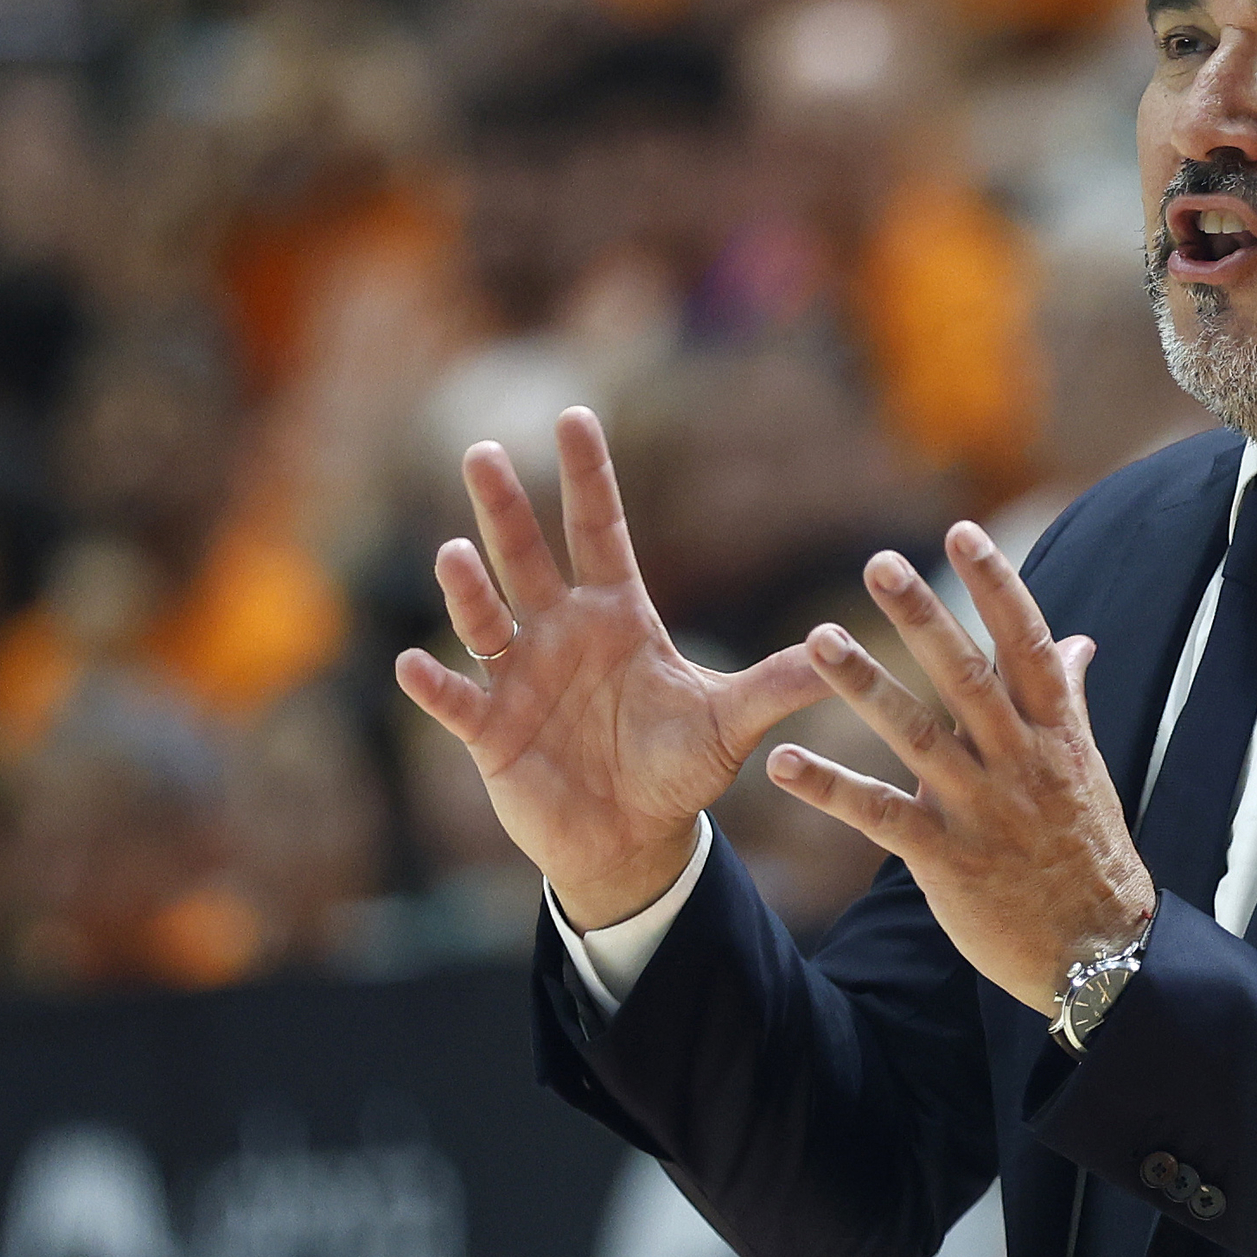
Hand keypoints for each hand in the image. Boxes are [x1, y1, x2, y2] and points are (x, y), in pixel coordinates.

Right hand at [395, 409, 825, 927]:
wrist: (633, 840)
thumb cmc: (676, 768)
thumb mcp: (733, 722)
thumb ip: (779, 683)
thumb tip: (841, 644)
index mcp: (615, 616)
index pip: (597, 530)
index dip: (587, 477)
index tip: (575, 416)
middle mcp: (559, 632)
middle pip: (528, 557)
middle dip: (505, 507)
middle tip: (482, 450)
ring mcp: (518, 678)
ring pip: (484, 618)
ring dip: (467, 589)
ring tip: (455, 554)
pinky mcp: (491, 732)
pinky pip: (457, 701)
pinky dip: (436, 685)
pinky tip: (414, 665)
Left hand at [768, 522, 1155, 1008]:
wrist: (1097, 951)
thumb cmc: (1088, 851)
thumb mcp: (1086, 767)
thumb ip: (1069, 698)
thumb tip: (1076, 639)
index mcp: (1055, 733)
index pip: (1027, 644)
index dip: (997, 586)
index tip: (962, 531)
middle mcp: (1019, 761)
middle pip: (967, 676)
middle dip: (924, 617)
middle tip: (879, 562)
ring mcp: (980, 809)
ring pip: (917, 736)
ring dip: (864, 685)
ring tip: (817, 637)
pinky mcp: (945, 859)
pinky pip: (879, 816)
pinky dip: (831, 788)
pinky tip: (784, 762)